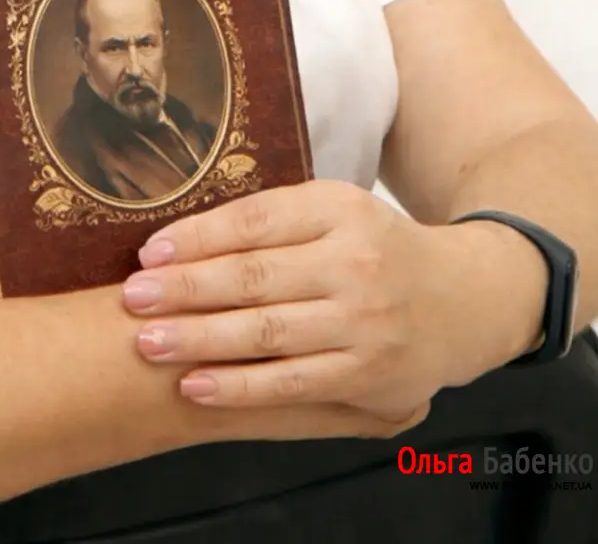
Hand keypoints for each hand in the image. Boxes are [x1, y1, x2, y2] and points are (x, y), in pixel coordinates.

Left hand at [120, 179, 455, 420]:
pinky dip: (240, 387)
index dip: (199, 237)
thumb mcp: (336, 212)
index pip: (256, 221)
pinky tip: (196, 385)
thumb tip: (182, 235)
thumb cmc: (376, 249)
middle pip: (255, 277)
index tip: (149, 251)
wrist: (463, 298)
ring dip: (201, 339)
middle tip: (133, 298)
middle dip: (187, 288)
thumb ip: (273, 221)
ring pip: (268, 333)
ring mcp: (363, 322)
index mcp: (339, 210)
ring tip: (149, 341)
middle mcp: (354, 262)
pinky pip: (292, 383)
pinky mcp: (367, 374)